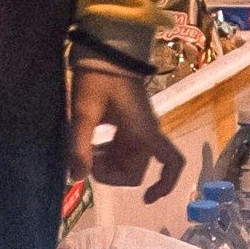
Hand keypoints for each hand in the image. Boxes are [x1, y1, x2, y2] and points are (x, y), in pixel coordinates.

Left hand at [73, 62, 190, 200]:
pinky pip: (120, 149)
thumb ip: (79, 145)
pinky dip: (104, 153)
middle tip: (86, 161)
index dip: (165, 185)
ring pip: (125, 162)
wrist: (106, 48)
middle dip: (111, 174)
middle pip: (135, 171)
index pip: (172, 163)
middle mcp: (146, 134)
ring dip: (105, 164)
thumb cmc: (99, 77)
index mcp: (145, 132)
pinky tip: (88, 143)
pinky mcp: (127, 124)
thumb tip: (77, 177)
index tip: (146, 200)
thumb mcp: (84, 111)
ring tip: (81, 150)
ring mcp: (137, 129)